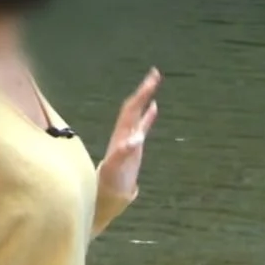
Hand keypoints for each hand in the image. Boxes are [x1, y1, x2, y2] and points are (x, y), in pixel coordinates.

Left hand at [98, 67, 160, 196]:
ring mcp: (130, 136)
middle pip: (134, 105)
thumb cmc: (111, 181)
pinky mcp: (135, 144)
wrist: (109, 191)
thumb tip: (135, 139)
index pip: (131, 109)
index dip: (140, 95)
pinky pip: (143, 125)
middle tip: (155, 73)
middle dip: (144, 89)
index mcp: (121, 133)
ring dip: (146, 97)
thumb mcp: (116, 167)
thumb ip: (124, 153)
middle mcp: (124, 131)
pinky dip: (148, 114)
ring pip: (138, 112)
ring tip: (154, 81)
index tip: (150, 81)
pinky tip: (155, 105)